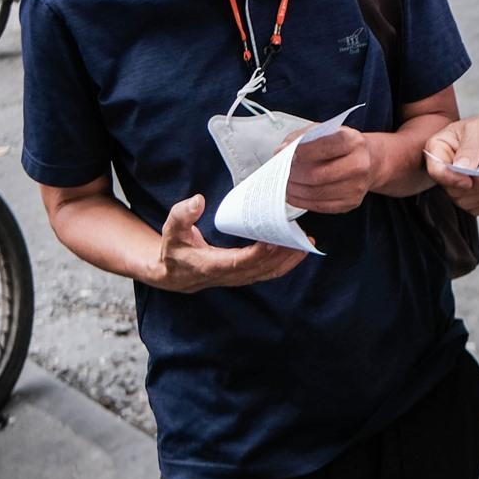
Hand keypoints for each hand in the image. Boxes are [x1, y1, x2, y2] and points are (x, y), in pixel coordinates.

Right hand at [149, 194, 307, 292]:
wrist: (173, 274)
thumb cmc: (174, 249)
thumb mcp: (172, 230)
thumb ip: (182, 215)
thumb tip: (197, 200)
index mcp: (211, 266)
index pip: (241, 262)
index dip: (260, 253)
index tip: (276, 239)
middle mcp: (228, 275)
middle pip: (262, 268)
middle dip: (283, 254)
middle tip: (301, 237)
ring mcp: (238, 278)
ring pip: (269, 273)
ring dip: (289, 259)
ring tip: (306, 242)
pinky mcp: (245, 276)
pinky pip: (269, 272)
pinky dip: (285, 263)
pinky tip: (298, 250)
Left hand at [284, 125, 374, 213]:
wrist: (370, 161)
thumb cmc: (342, 145)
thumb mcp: (326, 131)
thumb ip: (302, 137)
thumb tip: (281, 151)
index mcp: (353, 141)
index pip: (324, 147)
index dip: (301, 152)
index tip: (283, 154)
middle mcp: (360, 164)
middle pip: (317, 175)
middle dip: (293, 175)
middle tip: (280, 172)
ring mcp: (357, 186)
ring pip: (316, 193)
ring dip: (294, 189)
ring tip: (285, 183)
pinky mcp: (351, 202)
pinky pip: (320, 206)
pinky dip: (301, 201)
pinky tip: (293, 193)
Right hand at [422, 115, 478, 215]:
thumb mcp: (478, 131)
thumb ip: (469, 148)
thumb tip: (460, 168)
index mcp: (437, 148)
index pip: (436, 171)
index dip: (451, 179)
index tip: (469, 181)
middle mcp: (443, 168)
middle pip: (451, 190)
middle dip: (477, 187)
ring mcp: (454, 184)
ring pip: (464, 202)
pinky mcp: (468, 195)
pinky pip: (476, 207)